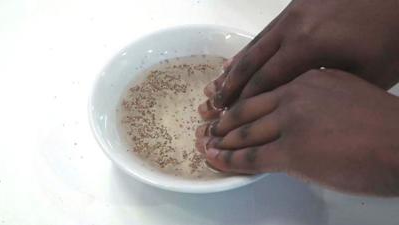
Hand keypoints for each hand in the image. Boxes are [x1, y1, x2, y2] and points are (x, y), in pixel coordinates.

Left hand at [196, 69, 398, 195]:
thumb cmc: (380, 126)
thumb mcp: (343, 98)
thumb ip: (313, 103)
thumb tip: (290, 118)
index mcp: (307, 80)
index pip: (262, 92)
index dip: (238, 104)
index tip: (223, 111)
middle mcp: (295, 95)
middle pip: (247, 110)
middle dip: (222, 122)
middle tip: (205, 128)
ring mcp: (291, 121)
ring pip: (245, 133)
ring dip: (220, 141)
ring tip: (205, 145)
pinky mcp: (292, 151)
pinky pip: (252, 156)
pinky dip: (230, 160)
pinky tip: (217, 159)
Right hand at [202, 0, 398, 114]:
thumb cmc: (390, 38)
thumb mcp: (362, 75)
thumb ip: (322, 88)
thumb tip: (294, 100)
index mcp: (308, 46)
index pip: (265, 81)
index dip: (245, 103)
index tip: (230, 120)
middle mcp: (294, 26)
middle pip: (252, 63)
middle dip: (231, 88)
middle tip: (213, 106)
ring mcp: (294, 12)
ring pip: (254, 46)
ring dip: (234, 69)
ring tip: (217, 87)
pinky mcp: (298, 5)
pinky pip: (265, 33)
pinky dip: (249, 50)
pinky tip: (237, 61)